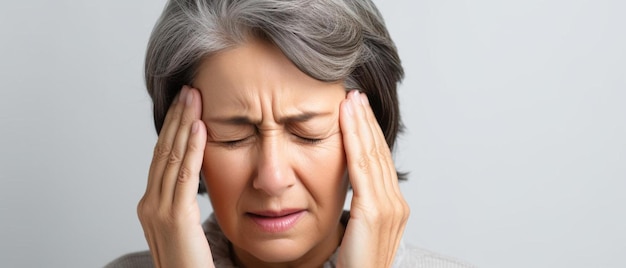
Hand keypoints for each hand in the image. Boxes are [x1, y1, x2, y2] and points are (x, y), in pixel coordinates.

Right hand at [136, 86, 213, 267]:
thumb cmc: (190, 263)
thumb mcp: (182, 227)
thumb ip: (183, 202)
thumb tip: (194, 177)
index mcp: (150, 204)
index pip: (161, 158)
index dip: (172, 129)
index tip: (183, 106)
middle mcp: (149, 203)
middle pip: (162, 151)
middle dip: (176, 118)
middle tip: (188, 90)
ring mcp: (158, 210)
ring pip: (170, 157)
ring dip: (183, 124)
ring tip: (193, 98)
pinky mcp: (174, 216)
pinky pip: (184, 175)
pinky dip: (192, 148)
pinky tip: (200, 127)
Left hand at [337, 90, 409, 267]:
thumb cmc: (356, 265)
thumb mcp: (362, 231)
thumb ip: (362, 207)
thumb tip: (353, 190)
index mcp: (394, 206)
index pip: (380, 161)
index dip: (370, 134)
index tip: (359, 112)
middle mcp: (396, 204)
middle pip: (379, 153)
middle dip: (366, 122)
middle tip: (356, 95)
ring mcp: (388, 207)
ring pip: (372, 155)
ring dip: (361, 124)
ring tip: (351, 100)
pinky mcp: (374, 211)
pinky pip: (361, 168)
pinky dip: (355, 141)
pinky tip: (348, 122)